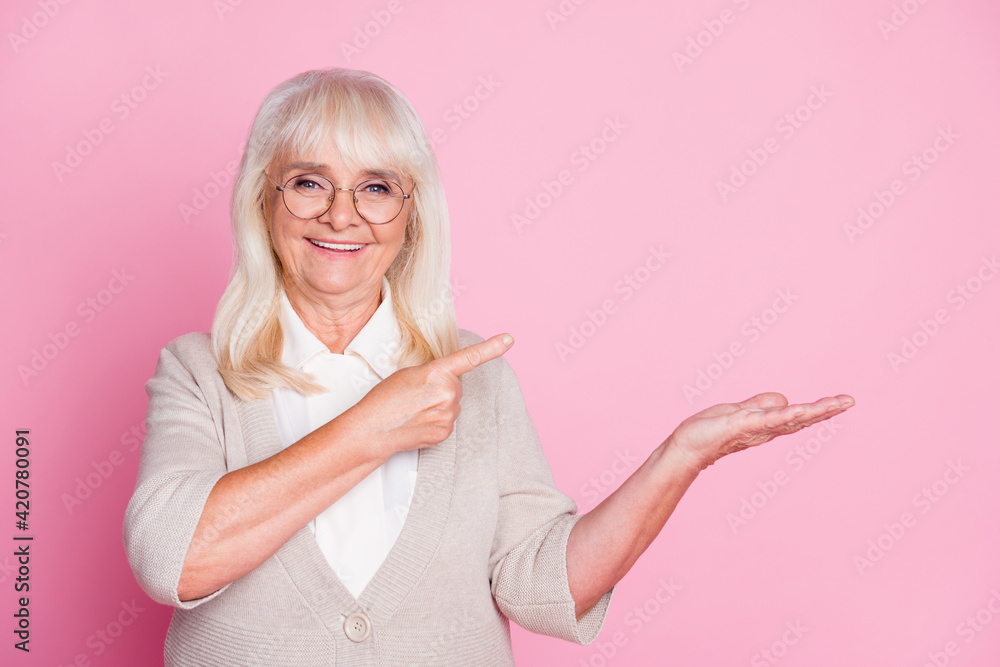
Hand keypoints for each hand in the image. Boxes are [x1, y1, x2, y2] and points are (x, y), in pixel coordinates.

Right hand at [344, 333, 514, 458]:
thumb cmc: (385, 399)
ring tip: (415, 410)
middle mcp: (447, 393)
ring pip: (452, 405)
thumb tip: (448, 385)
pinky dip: (436, 421)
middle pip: (456, 386)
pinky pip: (447, 421)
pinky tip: (418, 422)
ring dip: (439, 405)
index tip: (509, 339)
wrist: (373, 429)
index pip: (470, 358)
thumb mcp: (409, 374)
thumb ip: (435, 374)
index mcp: (437, 373)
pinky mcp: (445, 432)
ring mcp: (448, 415)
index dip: (492, 348)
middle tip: (418, 395)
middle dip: (442, 388)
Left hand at [663, 392, 854, 471]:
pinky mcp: (741, 425)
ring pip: (790, 418)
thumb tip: (786, 399)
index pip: (798, 415)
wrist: (687, 447)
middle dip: (826, 410)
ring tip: (836, 403)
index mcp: (767, 425)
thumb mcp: (741, 412)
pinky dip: (782, 414)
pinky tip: (798, 408)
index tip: (843, 401)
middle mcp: (766, 429)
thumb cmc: (710, 430)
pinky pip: (766, 419)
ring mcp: (755, 428)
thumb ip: (762, 405)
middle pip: (801, 418)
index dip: (819, 409)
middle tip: (850, 401)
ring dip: (813, 411)